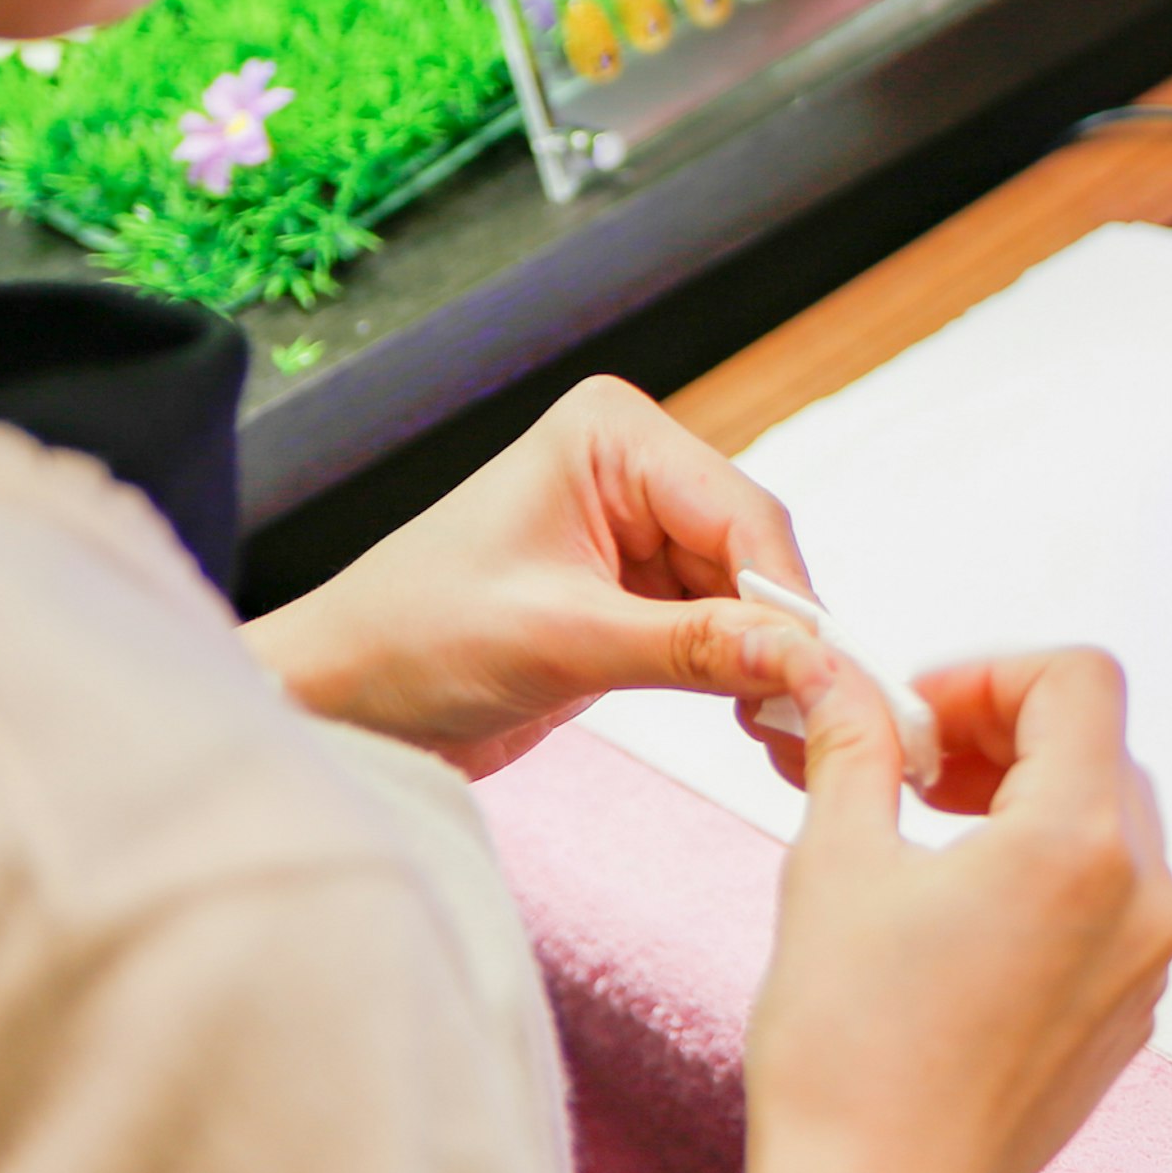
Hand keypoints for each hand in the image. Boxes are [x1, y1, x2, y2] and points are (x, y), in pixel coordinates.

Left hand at [241, 375, 850, 775]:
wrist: (338, 702)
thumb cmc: (410, 641)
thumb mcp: (560, 642)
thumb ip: (692, 648)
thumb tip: (806, 661)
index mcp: (612, 435)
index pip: (740, 512)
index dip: (790, 599)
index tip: (833, 677)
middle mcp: (635, 469)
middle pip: (756, 556)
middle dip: (788, 638)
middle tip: (828, 718)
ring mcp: (641, 535)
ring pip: (750, 601)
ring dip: (773, 667)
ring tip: (795, 737)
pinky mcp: (638, 598)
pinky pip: (721, 634)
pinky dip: (744, 681)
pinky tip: (762, 726)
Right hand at [656, 642, 1171, 1172]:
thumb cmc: (846, 1049)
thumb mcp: (836, 864)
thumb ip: (857, 747)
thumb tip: (839, 674)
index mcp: (1085, 842)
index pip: (1078, 679)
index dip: (988, 672)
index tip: (910, 713)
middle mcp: (1147, 895)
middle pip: (1098, 745)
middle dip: (1000, 730)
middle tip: (904, 760)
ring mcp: (1150, 961)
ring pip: (1110, 819)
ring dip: (1023, 794)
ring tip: (922, 822)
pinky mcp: (1131, 1012)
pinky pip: (1112, 897)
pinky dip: (1046, 867)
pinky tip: (959, 902)